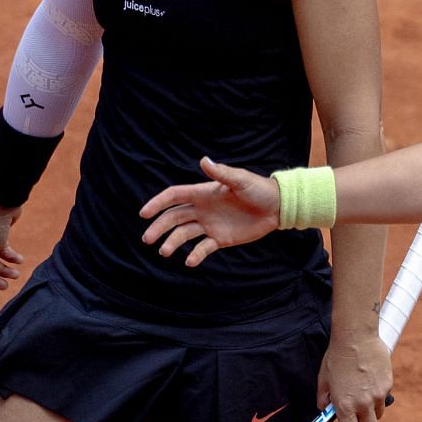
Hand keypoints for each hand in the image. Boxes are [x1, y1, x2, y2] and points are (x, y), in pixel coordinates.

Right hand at [140, 157, 279, 266]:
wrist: (277, 207)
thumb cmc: (259, 189)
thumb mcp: (240, 180)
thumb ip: (221, 173)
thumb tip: (203, 160)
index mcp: (203, 193)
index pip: (174, 197)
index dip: (158, 204)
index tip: (144, 213)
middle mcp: (202, 209)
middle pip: (173, 218)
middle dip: (159, 227)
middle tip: (147, 239)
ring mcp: (210, 225)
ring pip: (184, 234)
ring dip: (172, 242)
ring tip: (164, 252)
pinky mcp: (220, 239)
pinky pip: (203, 248)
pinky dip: (195, 255)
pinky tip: (189, 262)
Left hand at [318, 329, 391, 421]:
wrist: (357, 336)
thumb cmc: (337, 357)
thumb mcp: (323, 380)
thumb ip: (324, 400)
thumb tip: (326, 411)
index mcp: (344, 406)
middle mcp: (362, 404)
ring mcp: (377, 395)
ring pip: (377, 416)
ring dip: (370, 415)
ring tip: (360, 396)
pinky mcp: (387, 384)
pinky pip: (382, 398)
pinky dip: (375, 396)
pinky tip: (368, 381)